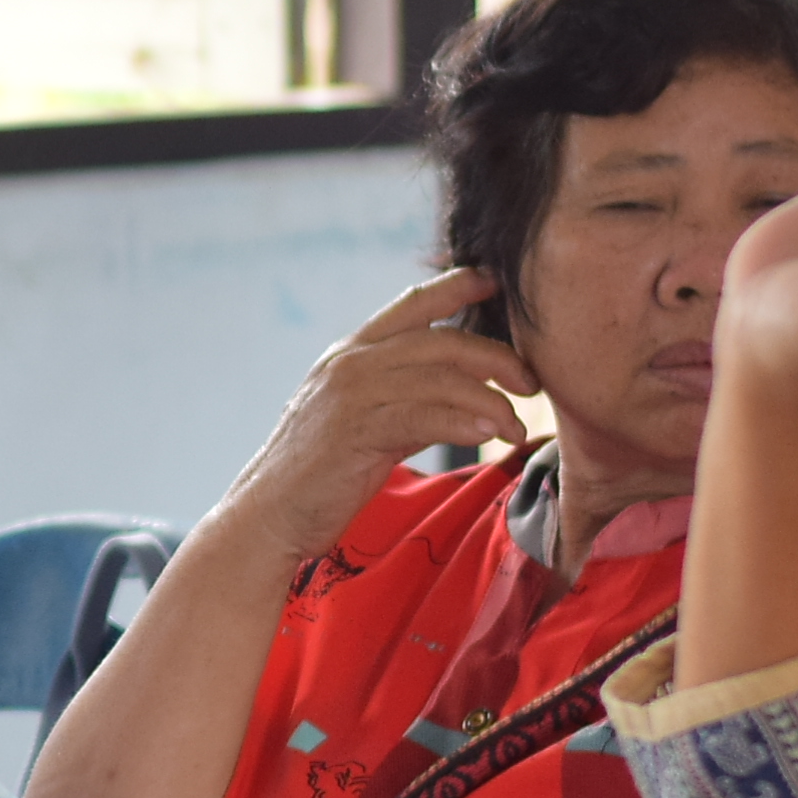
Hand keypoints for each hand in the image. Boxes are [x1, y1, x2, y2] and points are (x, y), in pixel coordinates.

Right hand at [215, 270, 542, 564]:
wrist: (267, 515)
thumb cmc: (318, 474)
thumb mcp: (362, 420)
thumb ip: (404, 397)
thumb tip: (462, 394)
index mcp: (350, 354)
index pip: (412, 304)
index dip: (458, 285)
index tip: (496, 282)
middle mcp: (350, 363)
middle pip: (442, 341)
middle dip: (497, 357)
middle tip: (530, 382)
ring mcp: (351, 394)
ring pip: (441, 377)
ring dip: (490, 400)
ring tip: (515, 426)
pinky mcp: (357, 429)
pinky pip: (427, 415)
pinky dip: (465, 422)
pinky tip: (490, 435)